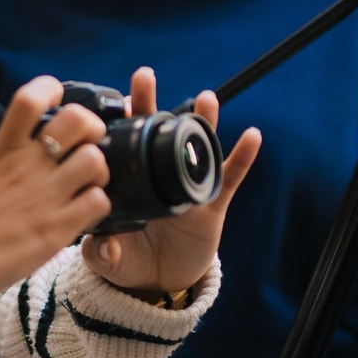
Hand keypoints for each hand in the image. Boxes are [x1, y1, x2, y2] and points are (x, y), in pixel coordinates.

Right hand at [0, 77, 114, 292]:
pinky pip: (98, 202)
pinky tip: (85, 212)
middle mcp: (27, 166)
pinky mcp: (58, 228)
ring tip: (88, 182)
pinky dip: (98, 204)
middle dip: (90, 126)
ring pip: (96, 160)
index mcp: (1, 149)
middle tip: (86, 143)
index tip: (56, 98)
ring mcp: (45, 195)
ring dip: (98, 169)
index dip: (50, 90)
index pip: (30, 99)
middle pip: (78, 121)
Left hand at [79, 67, 261, 296]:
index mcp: (131, 184)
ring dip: (203, 122)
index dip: (121, 124)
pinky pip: (230, 178)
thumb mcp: (110, 259)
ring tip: (207, 98)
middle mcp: (159, 177)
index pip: (123, 145)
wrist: (160, 282)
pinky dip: (243, 157)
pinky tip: (253, 136)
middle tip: (144, 75)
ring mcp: (187, 188)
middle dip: (152, 103)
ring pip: (196, 148)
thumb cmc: (129, 260)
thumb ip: (104, 253)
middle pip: (157, 134)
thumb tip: (105, 248)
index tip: (118, 103)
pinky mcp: (213, 206)